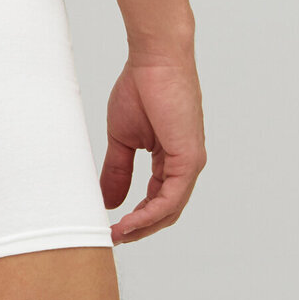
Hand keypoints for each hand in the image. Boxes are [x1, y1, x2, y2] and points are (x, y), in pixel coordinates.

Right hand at [100, 54, 205, 242]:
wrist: (154, 61)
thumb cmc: (141, 88)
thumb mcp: (123, 138)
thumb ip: (118, 170)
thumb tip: (108, 200)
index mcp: (171, 159)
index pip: (157, 199)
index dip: (135, 217)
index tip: (112, 227)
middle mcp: (186, 165)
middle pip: (166, 211)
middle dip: (140, 228)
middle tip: (115, 238)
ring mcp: (190, 163)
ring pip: (169, 209)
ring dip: (143, 226)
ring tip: (118, 234)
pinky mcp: (189, 159)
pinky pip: (171, 198)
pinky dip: (150, 214)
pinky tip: (130, 221)